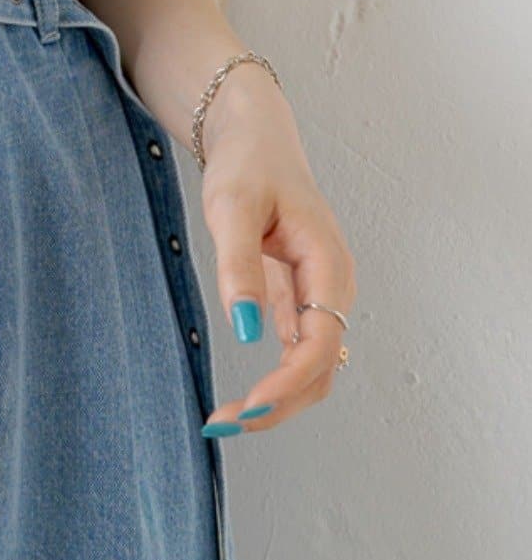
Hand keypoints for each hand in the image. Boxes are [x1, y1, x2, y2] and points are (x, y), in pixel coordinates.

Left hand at [196, 63, 357, 431]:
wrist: (254, 137)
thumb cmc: (247, 166)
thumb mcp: (233, 208)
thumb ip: (239, 266)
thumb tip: (245, 330)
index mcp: (329, 266)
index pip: (321, 344)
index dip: (288, 382)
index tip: (248, 405)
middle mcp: (333, 288)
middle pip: (321, 368)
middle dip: (280, 404)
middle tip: (226, 423)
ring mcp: (319, 296)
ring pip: (311, 367)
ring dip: (277, 399)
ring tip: (227, 418)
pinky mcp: (299, 298)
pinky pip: (297, 352)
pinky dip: (273, 379)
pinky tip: (242, 398)